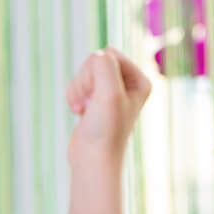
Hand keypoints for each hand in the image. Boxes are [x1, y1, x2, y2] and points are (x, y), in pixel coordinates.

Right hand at [65, 48, 152, 173]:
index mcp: (139, 80)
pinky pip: (78, 86)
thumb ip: (102, 64)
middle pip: (94, 62)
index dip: (97, 72)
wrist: (93, 159)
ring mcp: (110, 93)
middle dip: (85, 81)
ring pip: (83, 74)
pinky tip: (79, 113)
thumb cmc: (105, 129)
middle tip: (91, 104)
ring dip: (77, 90)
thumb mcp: (109, 91)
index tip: (100, 96)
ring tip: (85, 110)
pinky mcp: (95, 101)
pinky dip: (73, 97)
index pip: (108, 54)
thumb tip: (94, 57)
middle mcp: (127, 84)